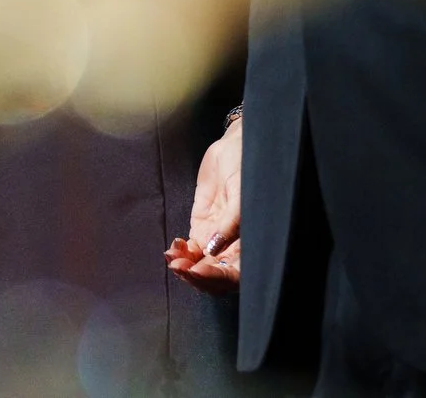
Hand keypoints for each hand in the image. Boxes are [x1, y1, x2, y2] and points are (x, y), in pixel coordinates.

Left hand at [166, 115, 240, 294]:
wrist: (234, 147)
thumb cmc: (248, 168)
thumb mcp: (242, 194)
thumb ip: (231, 223)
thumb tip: (213, 250)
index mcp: (252, 244)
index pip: (235, 275)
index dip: (217, 277)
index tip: (199, 271)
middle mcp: (235, 246)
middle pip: (215, 275)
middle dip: (196, 276)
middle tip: (180, 268)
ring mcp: (217, 237)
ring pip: (200, 265)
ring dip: (185, 267)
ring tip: (173, 259)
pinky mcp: (203, 225)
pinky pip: (191, 248)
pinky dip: (181, 252)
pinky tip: (175, 247)